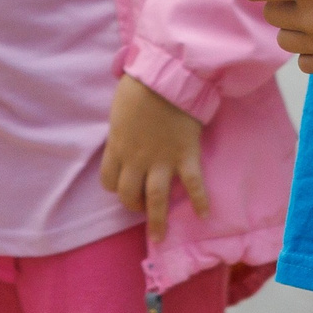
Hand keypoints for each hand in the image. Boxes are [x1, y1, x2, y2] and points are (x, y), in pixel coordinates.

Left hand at [100, 76, 209, 240]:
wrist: (167, 76)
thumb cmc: (139, 86)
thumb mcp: (119, 109)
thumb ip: (120, 128)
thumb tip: (122, 133)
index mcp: (118, 146)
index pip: (108, 179)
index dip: (115, 186)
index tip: (123, 186)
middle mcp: (137, 159)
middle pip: (128, 194)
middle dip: (133, 205)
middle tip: (141, 207)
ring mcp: (162, 160)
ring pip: (156, 199)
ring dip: (158, 220)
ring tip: (161, 237)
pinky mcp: (185, 156)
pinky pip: (193, 184)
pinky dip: (200, 200)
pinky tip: (204, 215)